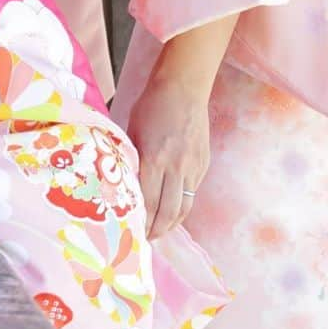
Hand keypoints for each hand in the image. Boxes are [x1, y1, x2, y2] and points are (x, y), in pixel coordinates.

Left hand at [126, 74, 209, 238]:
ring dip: (172, 223)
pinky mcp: (203, 164)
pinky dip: (182, 206)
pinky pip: (192, 192)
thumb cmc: (150, 106)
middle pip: (169, 210)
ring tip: (159, 231)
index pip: (148, 200)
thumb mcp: (131, 130)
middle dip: (157, 229)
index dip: (142, 221)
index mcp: (154, 157)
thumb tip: (124, 182)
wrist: (183, 88)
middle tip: (147, 239)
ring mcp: (193, 166)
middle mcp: (176, 166)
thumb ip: (131, 157)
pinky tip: (172, 211)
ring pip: (184, 206)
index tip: (134, 232)